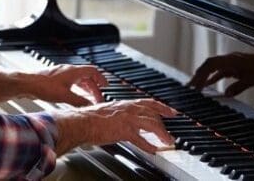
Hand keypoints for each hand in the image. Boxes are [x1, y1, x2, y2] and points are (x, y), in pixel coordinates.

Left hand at [0, 65, 106, 105]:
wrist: (27, 84)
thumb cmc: (43, 86)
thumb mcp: (65, 96)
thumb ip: (79, 101)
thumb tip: (89, 106)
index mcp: (73, 72)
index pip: (93, 71)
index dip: (101, 78)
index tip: (106, 85)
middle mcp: (68, 70)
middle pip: (87, 76)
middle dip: (94, 87)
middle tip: (98, 97)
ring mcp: (62, 74)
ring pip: (79, 79)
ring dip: (86, 88)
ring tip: (89, 98)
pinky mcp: (56, 79)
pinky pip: (71, 82)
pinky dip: (77, 89)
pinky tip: (75, 96)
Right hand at [52, 99, 177, 155]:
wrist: (80, 122)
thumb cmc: (89, 119)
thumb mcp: (108, 113)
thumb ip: (118, 116)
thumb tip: (123, 123)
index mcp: (124, 104)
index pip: (148, 102)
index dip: (161, 106)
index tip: (171, 111)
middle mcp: (128, 109)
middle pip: (153, 112)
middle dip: (166, 120)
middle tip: (173, 128)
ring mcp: (127, 119)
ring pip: (151, 123)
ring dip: (162, 133)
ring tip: (168, 141)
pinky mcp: (123, 130)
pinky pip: (140, 139)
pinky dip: (149, 145)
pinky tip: (154, 150)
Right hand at [188, 52, 253, 96]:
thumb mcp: (252, 79)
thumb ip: (239, 86)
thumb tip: (227, 94)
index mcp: (231, 60)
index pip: (210, 64)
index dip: (201, 74)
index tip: (195, 85)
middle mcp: (228, 59)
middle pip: (207, 66)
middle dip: (197, 77)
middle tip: (188, 89)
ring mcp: (229, 62)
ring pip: (211, 68)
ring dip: (202, 77)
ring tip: (193, 88)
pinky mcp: (233, 67)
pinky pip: (218, 72)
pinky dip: (211, 78)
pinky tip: (207, 86)